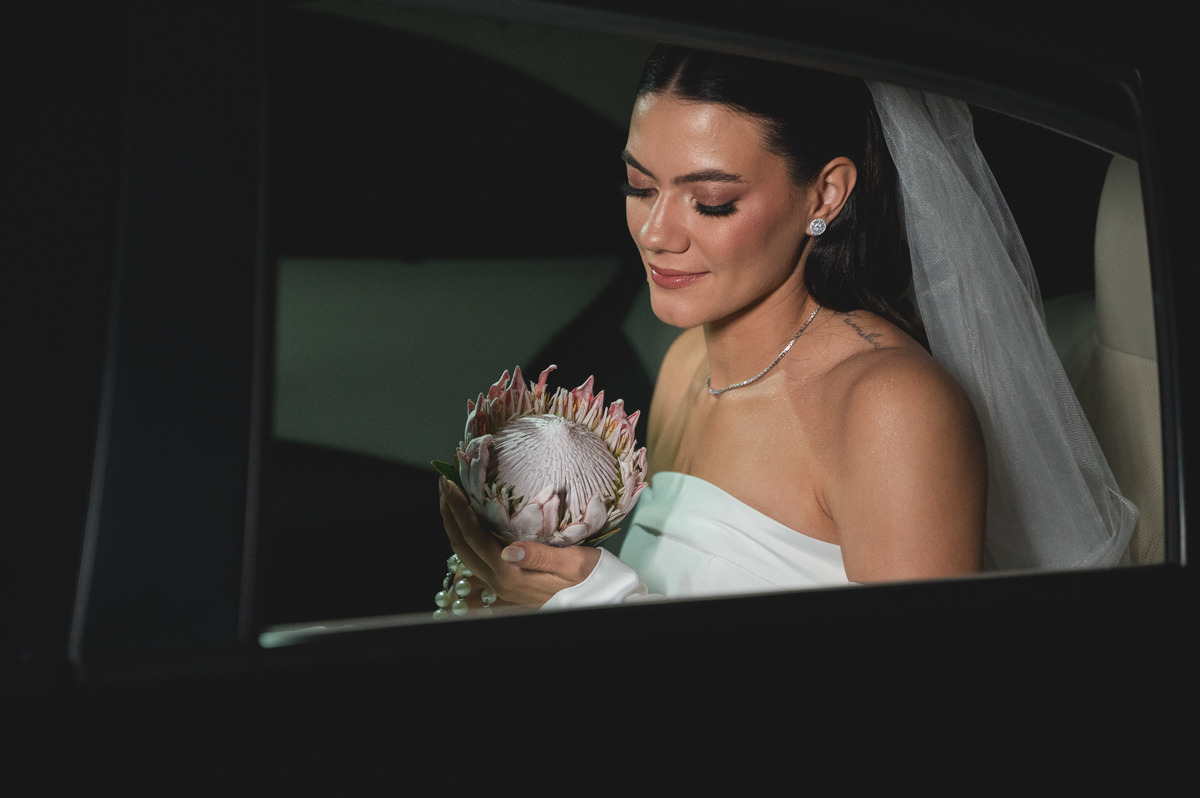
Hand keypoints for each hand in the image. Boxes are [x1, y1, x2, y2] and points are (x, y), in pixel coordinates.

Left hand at [438, 477, 600, 606]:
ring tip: (451, 500)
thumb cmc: (592, 579)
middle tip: (444, 485)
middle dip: (449, 515)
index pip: (475, 539)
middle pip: (462, 547)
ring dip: (455, 526)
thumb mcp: (574, 563)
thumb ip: (539, 557)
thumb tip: (508, 550)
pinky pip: (478, 559)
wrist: (602, 601)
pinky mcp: (509, 583)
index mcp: (513, 576)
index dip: (459, 511)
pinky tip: (470, 524)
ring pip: (466, 555)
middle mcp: (502, 583)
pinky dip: (467, 538)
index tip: (450, 486)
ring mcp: (503, 586)